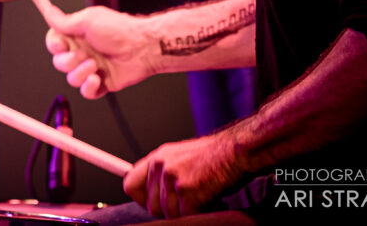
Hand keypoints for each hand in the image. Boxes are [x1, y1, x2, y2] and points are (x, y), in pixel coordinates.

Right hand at [44, 5, 156, 98]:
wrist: (142, 48)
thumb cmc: (119, 30)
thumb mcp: (87, 20)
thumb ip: (64, 21)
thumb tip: (49, 11)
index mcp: (77, 36)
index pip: (54, 42)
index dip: (54, 45)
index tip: (60, 44)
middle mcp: (82, 52)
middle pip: (59, 62)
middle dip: (68, 61)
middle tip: (84, 54)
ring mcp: (91, 68)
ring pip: (71, 78)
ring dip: (80, 73)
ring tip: (95, 66)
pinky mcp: (100, 83)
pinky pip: (85, 92)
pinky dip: (88, 87)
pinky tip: (97, 79)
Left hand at [123, 133, 243, 218]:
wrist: (235, 151)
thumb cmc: (214, 157)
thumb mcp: (180, 158)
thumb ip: (163, 173)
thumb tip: (153, 193)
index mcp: (157, 158)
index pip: (130, 184)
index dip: (141, 199)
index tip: (151, 204)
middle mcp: (160, 166)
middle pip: (151, 205)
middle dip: (169, 210)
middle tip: (187, 204)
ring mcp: (172, 178)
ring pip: (168, 213)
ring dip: (186, 212)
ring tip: (201, 199)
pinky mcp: (187, 190)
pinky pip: (185, 215)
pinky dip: (199, 212)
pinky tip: (210, 201)